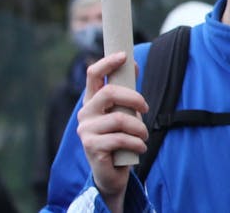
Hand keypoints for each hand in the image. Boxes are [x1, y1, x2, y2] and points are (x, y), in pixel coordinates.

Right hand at [76, 51, 148, 211]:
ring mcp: (85, 131)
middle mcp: (84, 114)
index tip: (124, 55)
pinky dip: (136, 143)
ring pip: (119, 119)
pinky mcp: (91, 147)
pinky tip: (140, 148)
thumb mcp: (125, 114)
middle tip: (145, 108)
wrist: (112, 173)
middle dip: (134, 98)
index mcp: (92, 102)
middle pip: (109, 93)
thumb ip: (126, 93)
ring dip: (139, 128)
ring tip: (143, 137)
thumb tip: (133, 64)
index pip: (93, 75)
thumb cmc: (120, 140)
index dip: (107, 62)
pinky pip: (121, 139)